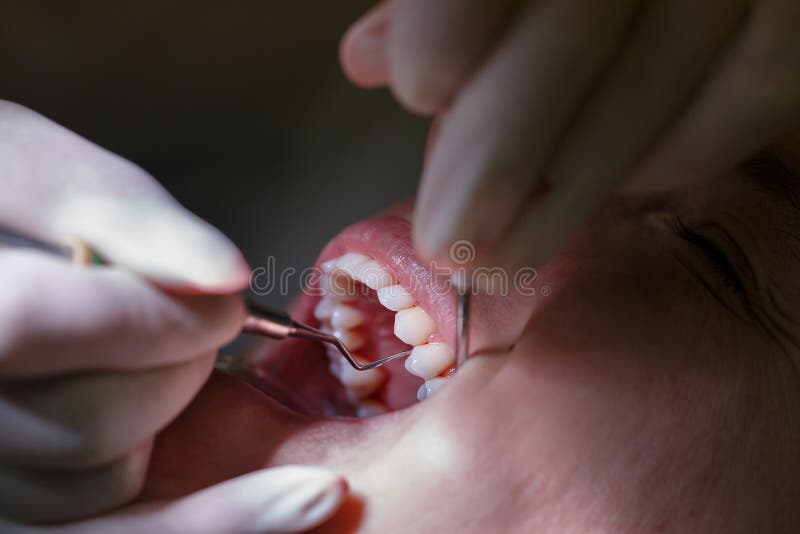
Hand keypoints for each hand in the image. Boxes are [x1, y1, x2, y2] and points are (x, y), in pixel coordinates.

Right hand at [0, 101, 347, 531]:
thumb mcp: (32, 170)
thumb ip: (122, 213)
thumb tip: (225, 274)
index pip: (28, 326)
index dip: (149, 314)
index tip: (224, 299)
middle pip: (90, 425)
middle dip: (178, 366)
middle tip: (190, 323)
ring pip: (105, 488)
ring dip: (166, 419)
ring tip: (154, 364)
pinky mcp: (26, 510)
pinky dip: (218, 520)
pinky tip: (306, 497)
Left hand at [341, 0, 799, 269]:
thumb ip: (433, 4)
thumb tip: (366, 59)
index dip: (451, 16)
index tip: (417, 93)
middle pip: (580, 16)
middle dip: (505, 145)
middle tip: (451, 243)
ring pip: (670, 60)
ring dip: (577, 181)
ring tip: (505, 255)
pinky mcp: (792, 13)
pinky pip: (758, 84)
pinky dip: (685, 150)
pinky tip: (620, 187)